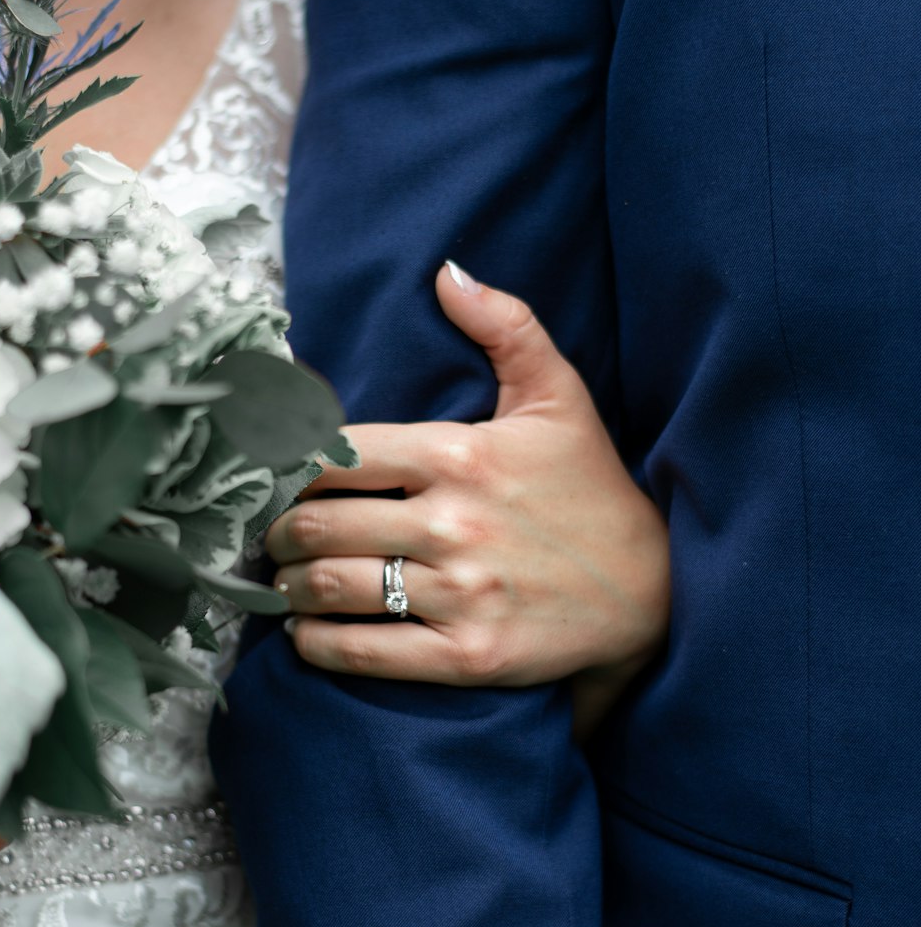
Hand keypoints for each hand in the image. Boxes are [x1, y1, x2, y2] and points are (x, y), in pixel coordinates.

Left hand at [268, 263, 669, 708]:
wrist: (655, 592)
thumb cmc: (592, 490)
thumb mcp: (559, 398)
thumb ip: (507, 326)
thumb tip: (448, 272)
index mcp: (459, 453)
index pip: (334, 453)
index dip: (285, 467)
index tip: (273, 479)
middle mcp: (453, 522)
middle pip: (316, 524)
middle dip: (276, 532)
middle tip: (271, 536)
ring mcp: (460, 592)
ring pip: (330, 587)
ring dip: (286, 586)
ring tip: (282, 581)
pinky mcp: (468, 654)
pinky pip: (364, 651)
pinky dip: (317, 643)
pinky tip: (306, 631)